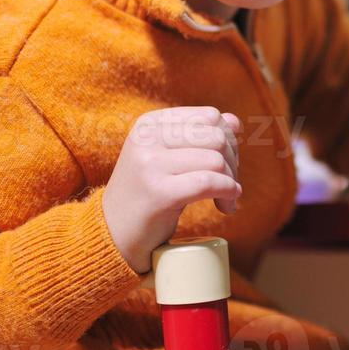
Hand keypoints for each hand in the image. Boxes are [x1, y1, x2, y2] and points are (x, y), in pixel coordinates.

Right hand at [101, 107, 241, 274]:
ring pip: (216, 160)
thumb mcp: (169, 156)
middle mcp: (147, 139)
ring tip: (226, 198)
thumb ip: (200, 135)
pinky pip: (209, 183)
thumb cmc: (148, 192)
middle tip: (228, 184)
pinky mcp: (159, 193)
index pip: (210, 117)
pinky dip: (227, 192)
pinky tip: (227, 203)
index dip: (228, 140)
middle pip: (217, 138)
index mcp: (150, 124)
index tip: (225, 163)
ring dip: (231, 182)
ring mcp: (150, 165)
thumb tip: (235, 121)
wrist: (114, 232)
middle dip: (232, 162)